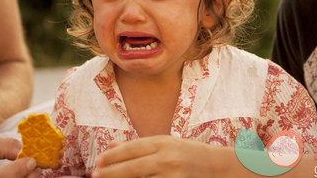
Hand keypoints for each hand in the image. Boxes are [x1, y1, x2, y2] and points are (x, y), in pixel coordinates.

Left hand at [93, 135, 234, 177]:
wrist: (221, 168)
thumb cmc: (190, 155)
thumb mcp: (166, 144)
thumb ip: (139, 146)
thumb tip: (111, 147)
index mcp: (164, 142)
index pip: (133, 148)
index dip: (113, 155)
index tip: (99, 161)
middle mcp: (168, 158)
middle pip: (133, 166)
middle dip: (111, 172)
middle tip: (95, 175)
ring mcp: (174, 175)